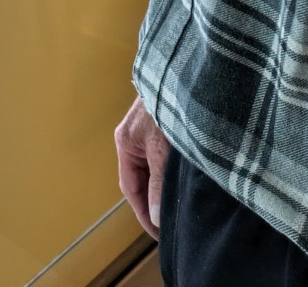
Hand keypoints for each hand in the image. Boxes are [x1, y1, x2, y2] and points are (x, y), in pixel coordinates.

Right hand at [114, 97, 168, 238]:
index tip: (159, 234)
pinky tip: (181, 180)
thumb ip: (158, 183)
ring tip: (177, 206)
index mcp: (125, 143)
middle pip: (140, 179)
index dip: (144, 213)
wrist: (180, 72)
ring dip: (162, 186)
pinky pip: (161, 156)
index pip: (130, 188)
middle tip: (170, 224)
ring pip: (151, 167)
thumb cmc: (165, 104)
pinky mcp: (161, 125)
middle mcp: (133, 138)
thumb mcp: (160, 149)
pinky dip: (168, 172)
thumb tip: (156, 217)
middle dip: (152, 202)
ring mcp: (146, 131)